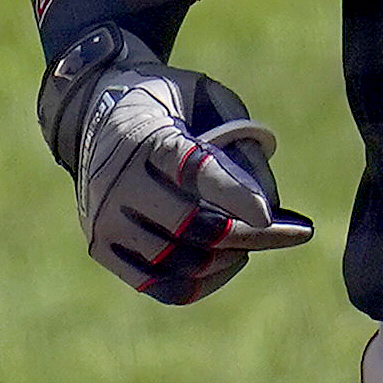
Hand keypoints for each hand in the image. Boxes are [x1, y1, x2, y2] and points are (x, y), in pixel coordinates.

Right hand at [39, 22, 315, 305]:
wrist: (93, 109)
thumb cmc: (168, 103)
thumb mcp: (206, 96)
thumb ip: (242, 139)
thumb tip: (270, 204)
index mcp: (145, 135)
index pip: (193, 171)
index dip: (233, 193)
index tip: (269, 214)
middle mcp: (117, 181)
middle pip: (191, 225)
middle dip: (247, 234)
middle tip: (289, 231)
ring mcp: (105, 219)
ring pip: (179, 261)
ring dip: (228, 257)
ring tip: (252, 240)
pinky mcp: (102, 247)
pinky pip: (160, 286)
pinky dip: (202, 284)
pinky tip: (228, 262)